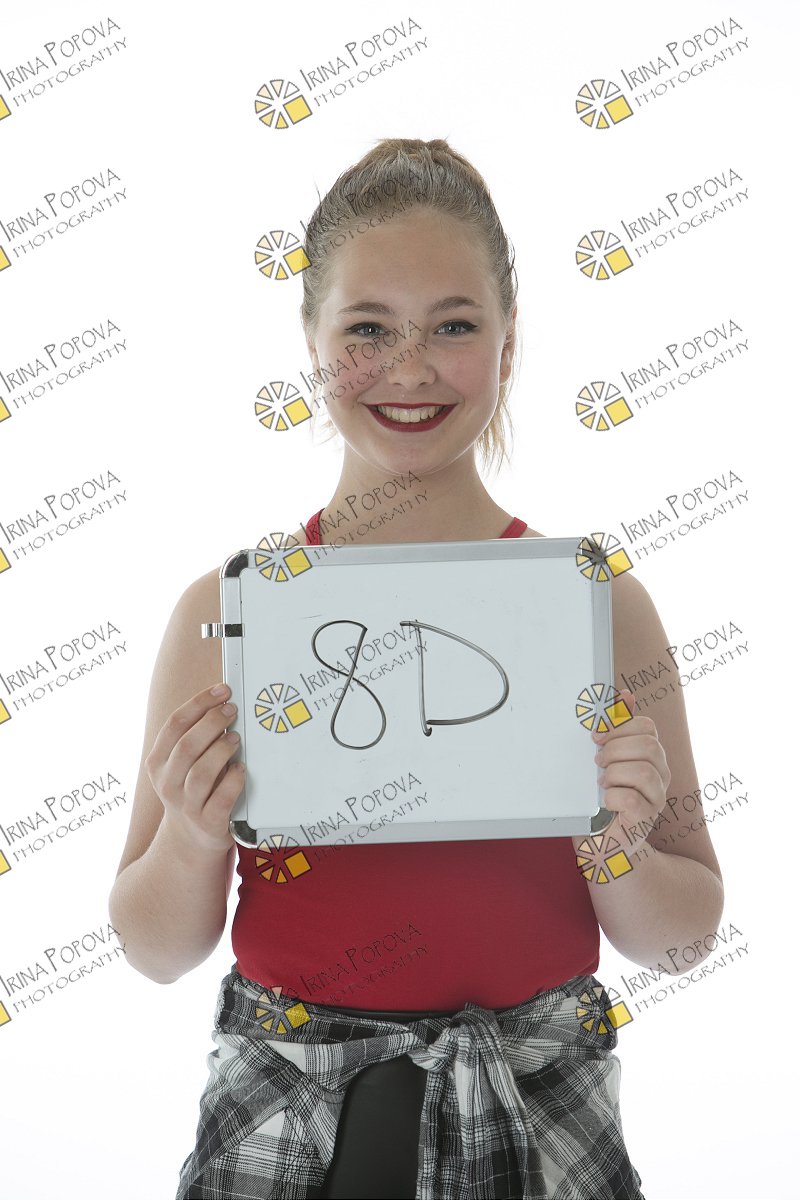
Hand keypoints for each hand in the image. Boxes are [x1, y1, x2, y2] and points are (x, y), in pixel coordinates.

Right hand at [145, 684, 244, 854]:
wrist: (190, 839)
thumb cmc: (194, 790)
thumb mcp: (183, 764)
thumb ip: (197, 738)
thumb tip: (225, 702)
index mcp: (158, 762)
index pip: (174, 725)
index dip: (199, 703)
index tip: (222, 690)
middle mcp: (168, 783)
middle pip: (186, 745)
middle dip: (212, 722)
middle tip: (232, 709)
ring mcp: (186, 805)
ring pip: (201, 772)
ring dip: (221, 750)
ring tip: (237, 738)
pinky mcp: (208, 822)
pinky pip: (221, 798)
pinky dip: (233, 780)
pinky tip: (241, 769)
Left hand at [590, 687, 670, 844]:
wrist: (601, 842)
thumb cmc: (601, 798)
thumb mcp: (604, 757)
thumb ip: (615, 727)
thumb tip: (625, 694)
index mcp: (651, 755)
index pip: (647, 727)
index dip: (619, 726)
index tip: (596, 736)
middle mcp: (661, 775)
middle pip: (649, 746)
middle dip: (615, 749)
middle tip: (597, 762)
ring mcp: (657, 799)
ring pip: (644, 771)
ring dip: (614, 774)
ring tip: (602, 783)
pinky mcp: (646, 820)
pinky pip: (633, 800)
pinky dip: (613, 797)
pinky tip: (605, 802)